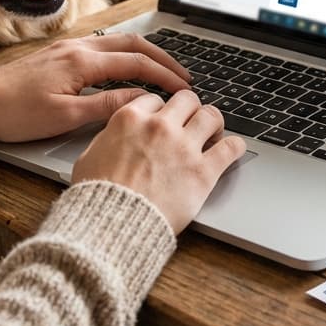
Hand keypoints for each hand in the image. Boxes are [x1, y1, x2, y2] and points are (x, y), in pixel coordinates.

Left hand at [0, 34, 191, 142]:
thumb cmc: (13, 114)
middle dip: (163, 59)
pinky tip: (127, 67)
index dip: (165, 76)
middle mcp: (77, 48)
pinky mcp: (59, 54)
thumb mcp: (64, 118)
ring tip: (163, 70)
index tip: (185, 89)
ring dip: (144, 54)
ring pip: (118, 43)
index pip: (136, 64)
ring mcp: (67, 48)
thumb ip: (106, 106)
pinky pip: (102, 47)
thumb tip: (141, 99)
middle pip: (133, 45)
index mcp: (82, 62)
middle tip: (184, 76)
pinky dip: (125, 55)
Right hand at [71, 90, 245, 232]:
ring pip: (212, 116)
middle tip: (192, 122)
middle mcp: (160, 127)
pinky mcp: (203, 171)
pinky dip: (235, 146)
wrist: (112, 225)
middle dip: (190, 110)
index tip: (166, 118)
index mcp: (131, 119)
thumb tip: (117, 134)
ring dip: (214, 123)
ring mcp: (184, 147)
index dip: (162, 110)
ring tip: (214, 133)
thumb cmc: (96, 196)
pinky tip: (233, 149)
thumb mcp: (90, 155)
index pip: (156, 99)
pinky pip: (231, 147)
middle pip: (188, 100)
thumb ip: (109, 137)